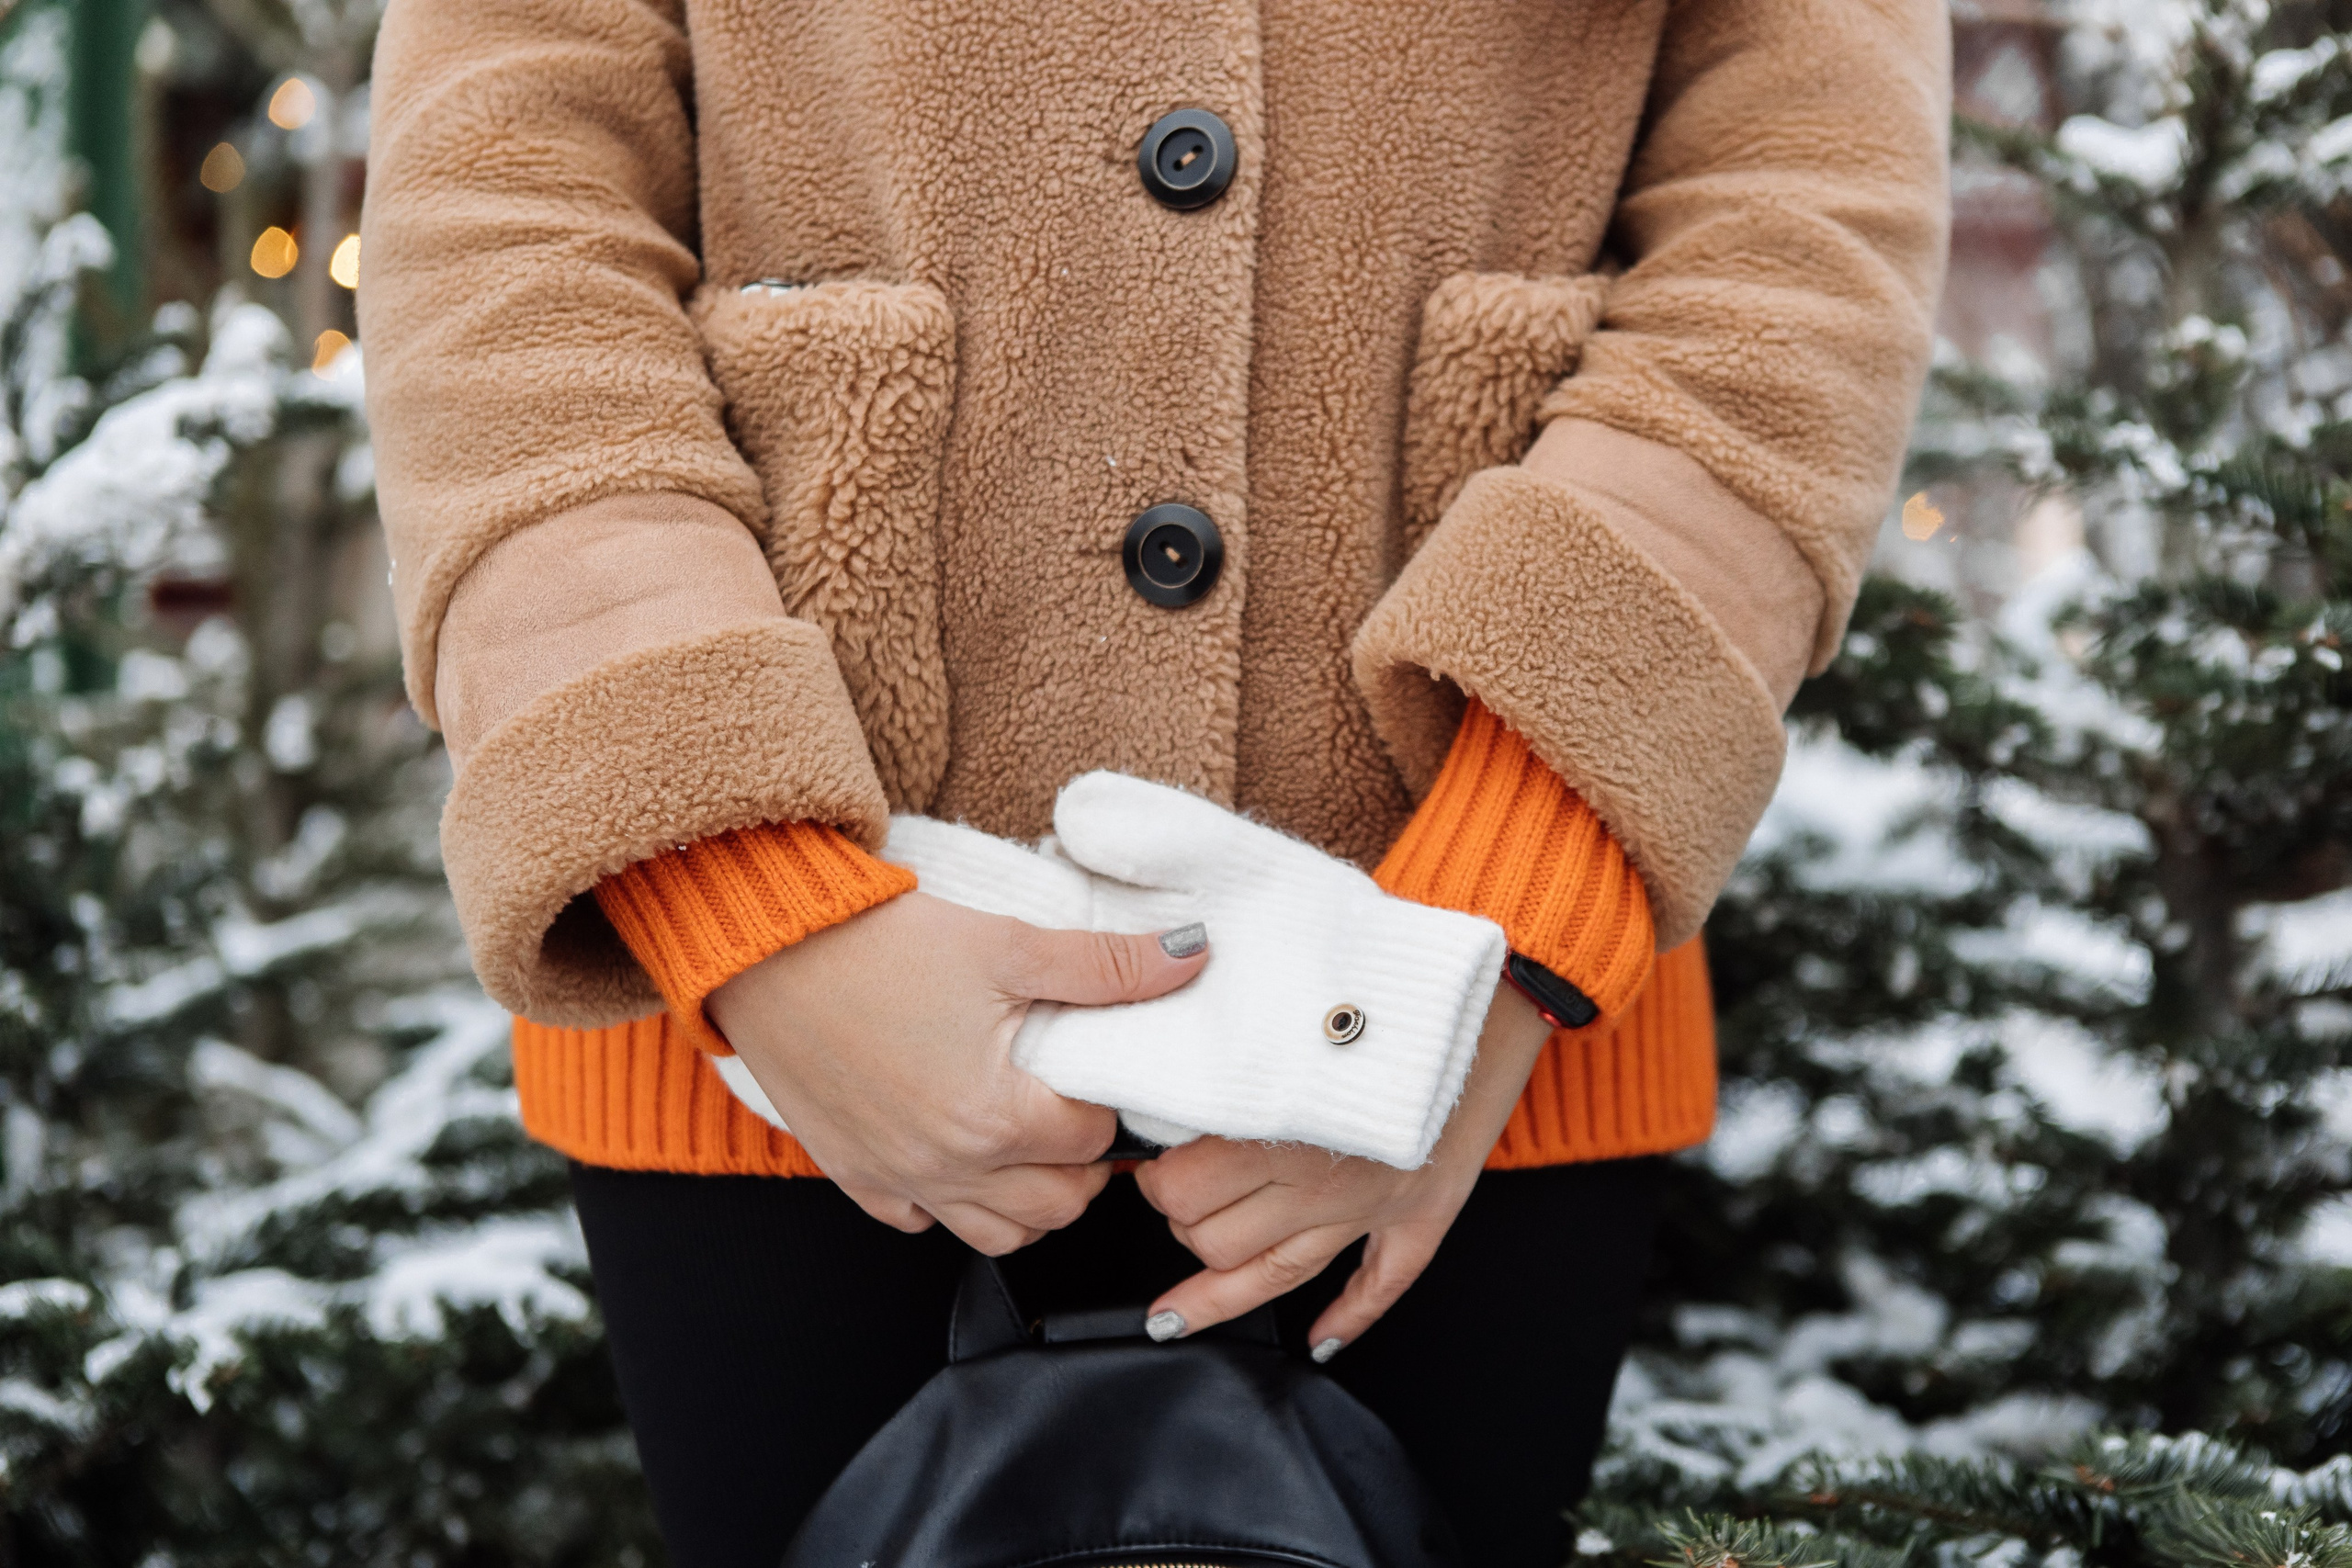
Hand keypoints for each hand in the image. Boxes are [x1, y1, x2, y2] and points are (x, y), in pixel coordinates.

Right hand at [708, 891, 1206, 1254]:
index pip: (1096, 1142)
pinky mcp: (854, 1176)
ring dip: (1029, 1198)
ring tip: (1028, 1138)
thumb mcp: (1007, 944)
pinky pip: (922, 1223)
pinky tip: (958, 1149)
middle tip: (1074, 1106)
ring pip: (999, 1234)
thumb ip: (1106, 965)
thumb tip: (1192, 958)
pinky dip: (953, 1203)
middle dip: (1082, 1164)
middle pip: (1060, 1206)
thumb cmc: (879, 944)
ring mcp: (899, 1181)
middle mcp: (949, 1168)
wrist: (767, 948)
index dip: (1108, 1103)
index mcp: (995, 1117)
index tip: (1097, 1069)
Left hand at [1134, 980, 1552, 1355]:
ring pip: (1276, 1275)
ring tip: (1183, 1301)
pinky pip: (1382, 1284)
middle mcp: (1326, 1176)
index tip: (1146, 1163)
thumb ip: (1225, 1049)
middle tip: (1172, 1202)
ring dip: (1221, 1290)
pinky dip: (1349, 1320)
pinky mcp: (1426, 1211)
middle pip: (1219, 1240)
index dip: (1155, 1181)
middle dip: (1182, 1226)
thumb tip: (1162, 1072)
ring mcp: (1377, 1202)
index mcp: (1285, 1120)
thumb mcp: (1281, 1003)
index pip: (1184, 1189)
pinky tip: (1320, 1341)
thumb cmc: (1382, 979)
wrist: (1490, 988)